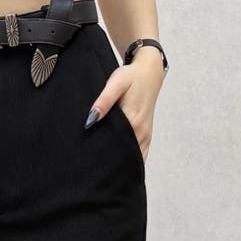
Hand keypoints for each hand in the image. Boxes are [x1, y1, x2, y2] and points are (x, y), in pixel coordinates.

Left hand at [84, 47, 165, 161]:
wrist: (149, 72)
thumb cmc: (131, 77)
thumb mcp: (116, 83)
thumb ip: (104, 101)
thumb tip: (91, 119)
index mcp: (133, 121)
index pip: (116, 145)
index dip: (103, 154)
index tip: (91, 160)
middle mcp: (141, 131)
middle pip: (124, 154)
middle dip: (110, 162)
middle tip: (94, 166)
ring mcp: (145, 135)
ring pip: (132, 157)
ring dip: (120, 162)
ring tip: (104, 168)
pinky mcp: (147, 135)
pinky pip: (140, 154)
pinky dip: (130, 160)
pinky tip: (119, 163)